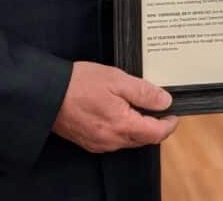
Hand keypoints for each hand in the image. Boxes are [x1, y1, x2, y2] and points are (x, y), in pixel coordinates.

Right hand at [53, 61, 177, 151]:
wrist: (48, 94)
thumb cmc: (80, 83)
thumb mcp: (117, 79)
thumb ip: (143, 92)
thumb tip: (164, 101)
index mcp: (122, 126)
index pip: (155, 134)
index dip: (169, 124)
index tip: (174, 114)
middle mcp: (111, 141)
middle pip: (143, 139)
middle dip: (155, 126)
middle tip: (160, 107)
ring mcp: (99, 143)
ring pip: (128, 140)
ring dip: (139, 127)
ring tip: (141, 105)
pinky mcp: (89, 141)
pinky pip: (114, 139)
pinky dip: (123, 128)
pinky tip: (121, 112)